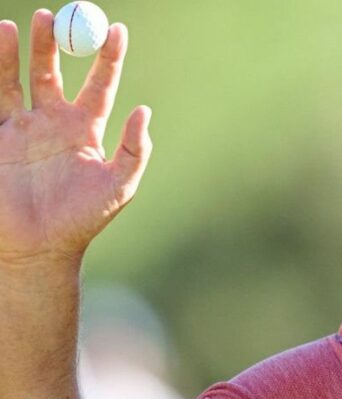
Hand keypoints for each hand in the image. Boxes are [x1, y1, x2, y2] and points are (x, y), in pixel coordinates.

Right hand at [0, 10, 151, 265]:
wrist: (38, 248)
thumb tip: (143, 110)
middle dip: (52, 45)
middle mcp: (52, 122)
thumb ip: (135, 150)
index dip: (109, 57)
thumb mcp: (120, 186)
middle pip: (51, 72)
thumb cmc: (83, 220)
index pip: (100, 83)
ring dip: (12, 53)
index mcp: (86, 129)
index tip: (118, 29)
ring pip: (12, 80)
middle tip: (54, 17)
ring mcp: (19, 128)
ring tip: (14, 28)